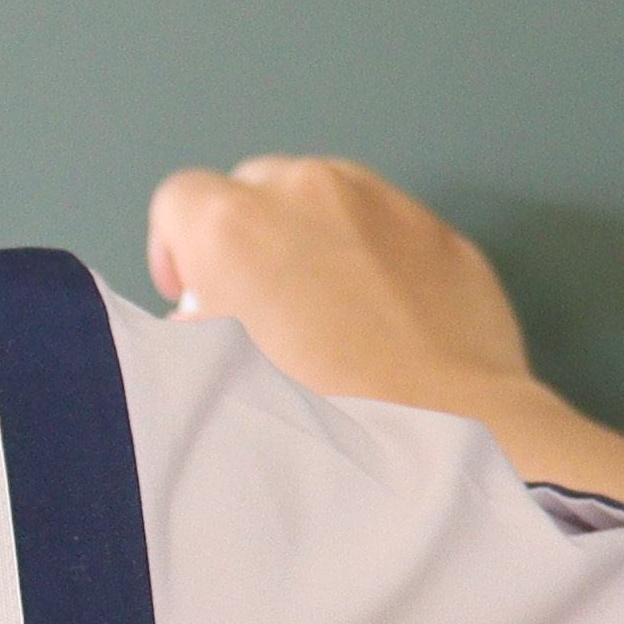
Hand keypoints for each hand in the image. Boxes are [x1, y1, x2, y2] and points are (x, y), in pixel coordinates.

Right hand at [141, 156, 537, 419]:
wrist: (447, 435)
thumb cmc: (330, 415)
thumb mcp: (223, 377)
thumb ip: (198, 329)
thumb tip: (203, 320)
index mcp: (234, 226)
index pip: (178, 199)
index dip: (175, 248)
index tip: (190, 291)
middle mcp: (305, 191)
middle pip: (252, 187)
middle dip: (248, 240)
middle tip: (259, 310)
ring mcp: (380, 201)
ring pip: (324, 197)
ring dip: (312, 238)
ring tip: (325, 314)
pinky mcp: (437, 228)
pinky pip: (387, 226)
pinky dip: (373, 256)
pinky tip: (381, 321)